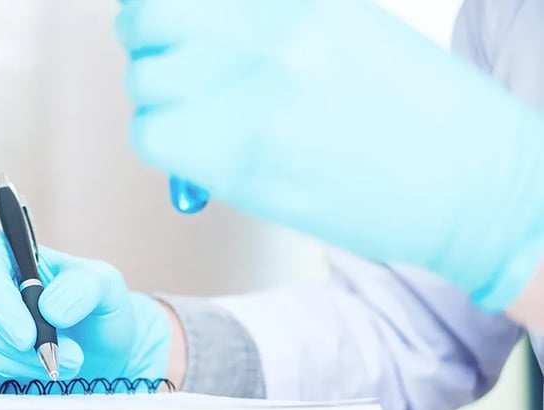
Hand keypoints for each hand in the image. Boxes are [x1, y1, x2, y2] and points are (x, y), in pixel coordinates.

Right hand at [0, 230, 171, 385]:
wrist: (97, 352)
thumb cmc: (95, 310)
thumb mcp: (106, 286)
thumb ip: (84, 286)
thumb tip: (48, 308)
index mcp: (3, 251)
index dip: (0, 305)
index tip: (27, 337)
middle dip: (14, 346)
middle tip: (65, 359)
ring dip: (17, 364)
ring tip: (61, 366)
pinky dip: (7, 377)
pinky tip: (37, 375)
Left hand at [115, 0, 543, 311]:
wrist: (473, 185)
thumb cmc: (415, 112)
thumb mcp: (346, 28)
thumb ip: (264, 20)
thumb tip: (189, 27)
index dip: (159, 3)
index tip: (165, 17)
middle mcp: (268, 32)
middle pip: (147, 15)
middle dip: (144, 35)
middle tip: (165, 57)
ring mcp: (252, 93)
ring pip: (143, 80)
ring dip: (158, 97)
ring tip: (200, 115)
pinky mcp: (240, 157)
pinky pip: (151, 135)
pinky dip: (164, 143)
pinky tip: (201, 151)